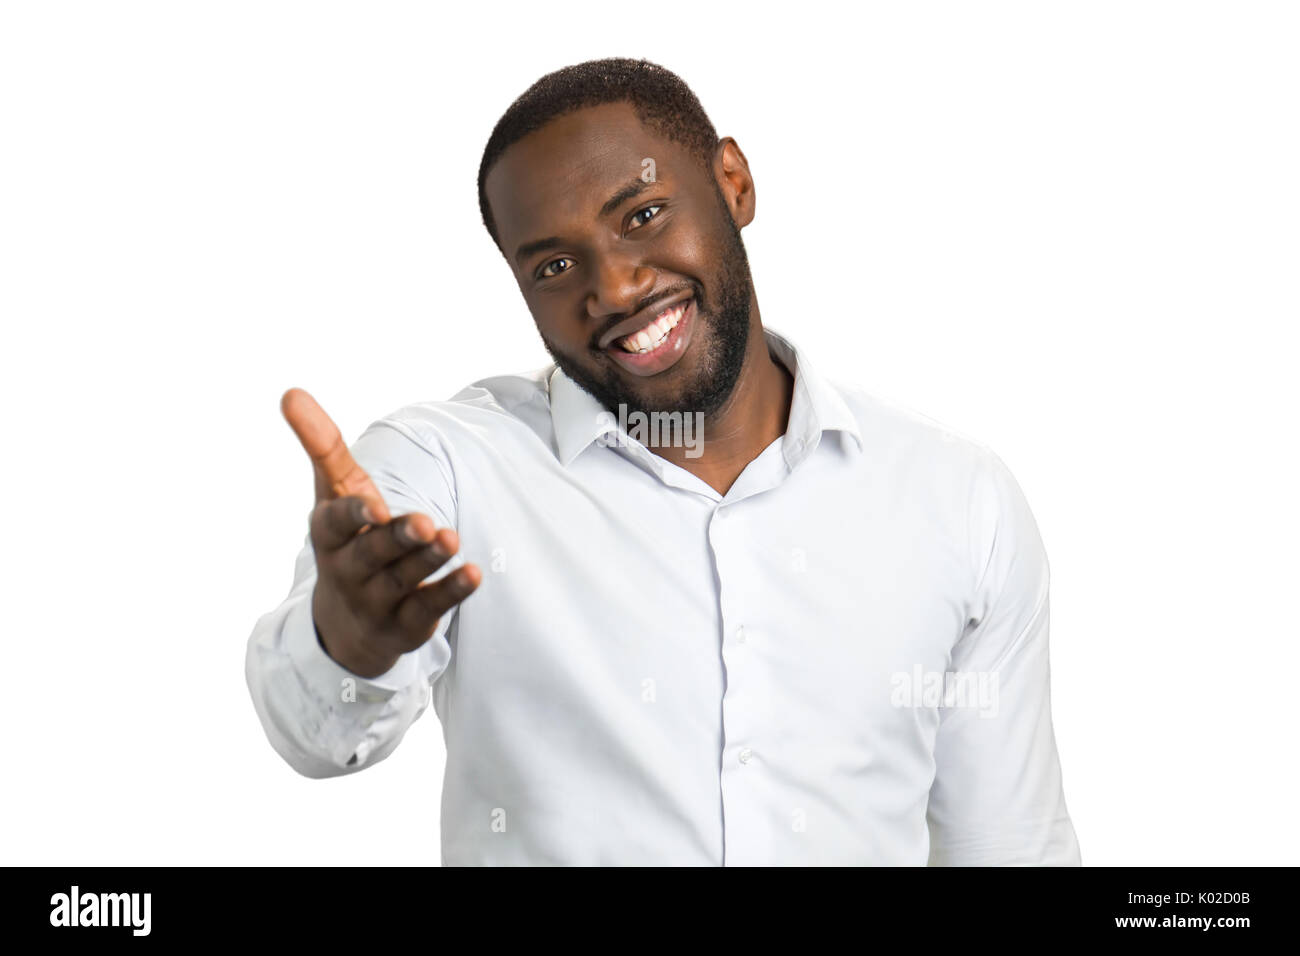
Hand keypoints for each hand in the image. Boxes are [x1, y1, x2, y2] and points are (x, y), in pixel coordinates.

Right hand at [280, 387, 480, 677]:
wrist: (347, 625)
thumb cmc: (346, 539)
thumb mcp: (333, 492)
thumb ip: (321, 445)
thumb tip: (290, 391)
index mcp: (329, 536)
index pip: (336, 524)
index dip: (354, 515)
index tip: (375, 505)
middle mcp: (349, 570)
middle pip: (373, 553)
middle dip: (398, 539)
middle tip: (425, 523)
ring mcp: (376, 601)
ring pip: (403, 579)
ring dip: (428, 561)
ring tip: (451, 539)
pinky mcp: (406, 624)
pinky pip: (428, 608)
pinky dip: (450, 592)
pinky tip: (474, 573)